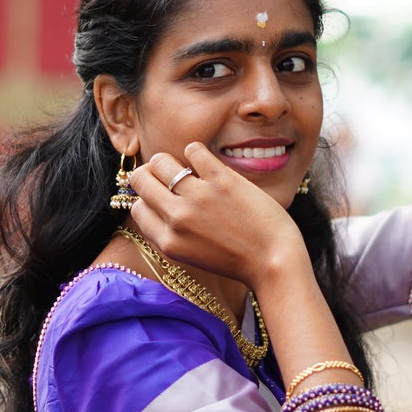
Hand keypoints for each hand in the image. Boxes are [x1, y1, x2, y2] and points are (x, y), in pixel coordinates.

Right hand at [128, 143, 306, 288]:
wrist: (274, 261)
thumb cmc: (237, 259)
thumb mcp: (193, 255)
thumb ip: (171, 233)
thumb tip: (154, 202)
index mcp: (168, 242)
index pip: (137, 208)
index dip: (147, 200)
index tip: (161, 197)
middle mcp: (177, 219)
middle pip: (141, 180)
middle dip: (149, 173)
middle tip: (166, 175)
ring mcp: (198, 198)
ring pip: (161, 161)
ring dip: (169, 161)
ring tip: (185, 167)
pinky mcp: (222, 180)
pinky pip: (193, 150)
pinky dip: (196, 152)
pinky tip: (205, 163)